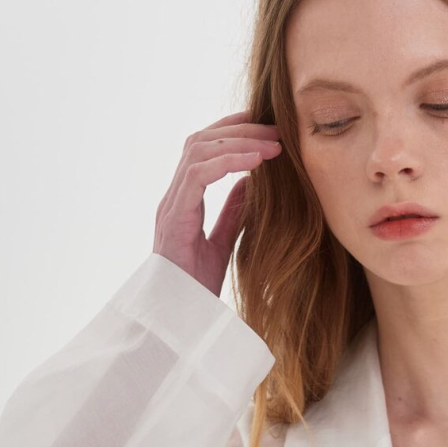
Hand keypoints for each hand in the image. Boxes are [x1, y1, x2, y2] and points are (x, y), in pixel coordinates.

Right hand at [152, 111, 283, 297]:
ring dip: (238, 142)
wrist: (178, 320)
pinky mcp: (175, 218)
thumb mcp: (222, 243)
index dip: (232, 131)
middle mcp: (174, 196)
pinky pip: (198, 175)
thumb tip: (253, 183)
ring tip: (273, 145)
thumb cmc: (196, 288)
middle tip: (276, 129)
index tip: (265, 126)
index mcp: (184, 200)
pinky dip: (227, 163)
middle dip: (239, 129)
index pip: (203, 149)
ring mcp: (171, 205)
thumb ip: (233, 213)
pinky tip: (255, 163)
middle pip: (200, 141)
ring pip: (198, 150)